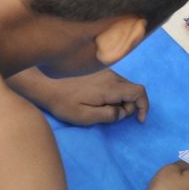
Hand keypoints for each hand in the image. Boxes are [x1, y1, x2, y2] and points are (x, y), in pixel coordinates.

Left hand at [9, 68, 148, 125]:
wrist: (44, 82)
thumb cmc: (62, 102)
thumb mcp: (84, 116)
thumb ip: (107, 115)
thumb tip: (121, 113)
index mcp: (110, 87)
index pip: (139, 92)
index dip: (144, 106)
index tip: (139, 119)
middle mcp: (111, 76)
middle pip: (133, 89)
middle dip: (129, 105)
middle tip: (113, 117)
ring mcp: (105, 71)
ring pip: (123, 85)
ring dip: (120, 99)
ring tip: (101, 109)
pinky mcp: (98, 70)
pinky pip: (114, 81)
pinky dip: (113, 92)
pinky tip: (95, 99)